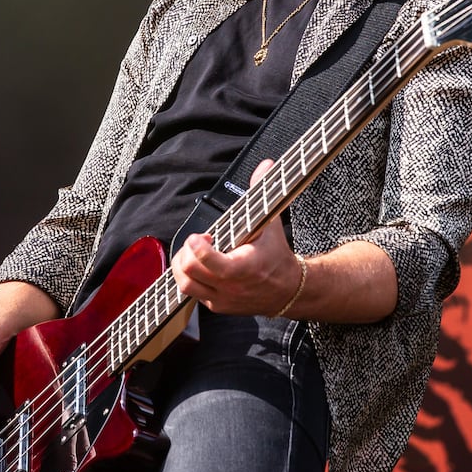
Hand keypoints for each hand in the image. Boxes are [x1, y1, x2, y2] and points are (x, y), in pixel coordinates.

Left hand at [171, 160, 302, 316]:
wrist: (288, 290)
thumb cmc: (277, 257)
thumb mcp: (271, 224)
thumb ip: (263, 193)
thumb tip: (265, 166)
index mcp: (243, 268)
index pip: (207, 261)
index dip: (196, 245)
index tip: (201, 235)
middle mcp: (231, 287)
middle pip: (188, 272)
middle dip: (186, 252)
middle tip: (198, 242)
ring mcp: (222, 299)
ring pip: (185, 285)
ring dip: (183, 266)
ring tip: (194, 254)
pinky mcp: (217, 306)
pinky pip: (191, 293)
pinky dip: (190, 278)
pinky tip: (201, 266)